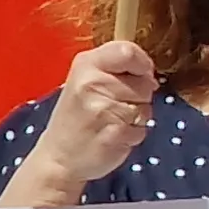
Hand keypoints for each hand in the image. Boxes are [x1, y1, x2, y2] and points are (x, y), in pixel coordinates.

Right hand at [17, 41, 159, 189]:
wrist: (58, 157)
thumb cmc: (77, 117)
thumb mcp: (86, 81)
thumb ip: (115, 69)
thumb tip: (150, 73)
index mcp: (86, 64)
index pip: (128, 51)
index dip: (142, 64)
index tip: (140, 75)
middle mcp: (92, 82)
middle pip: (145, 83)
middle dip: (139, 96)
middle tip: (112, 106)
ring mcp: (103, 108)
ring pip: (146, 107)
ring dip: (136, 117)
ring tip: (110, 121)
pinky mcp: (115, 132)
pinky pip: (143, 128)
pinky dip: (133, 134)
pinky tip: (112, 136)